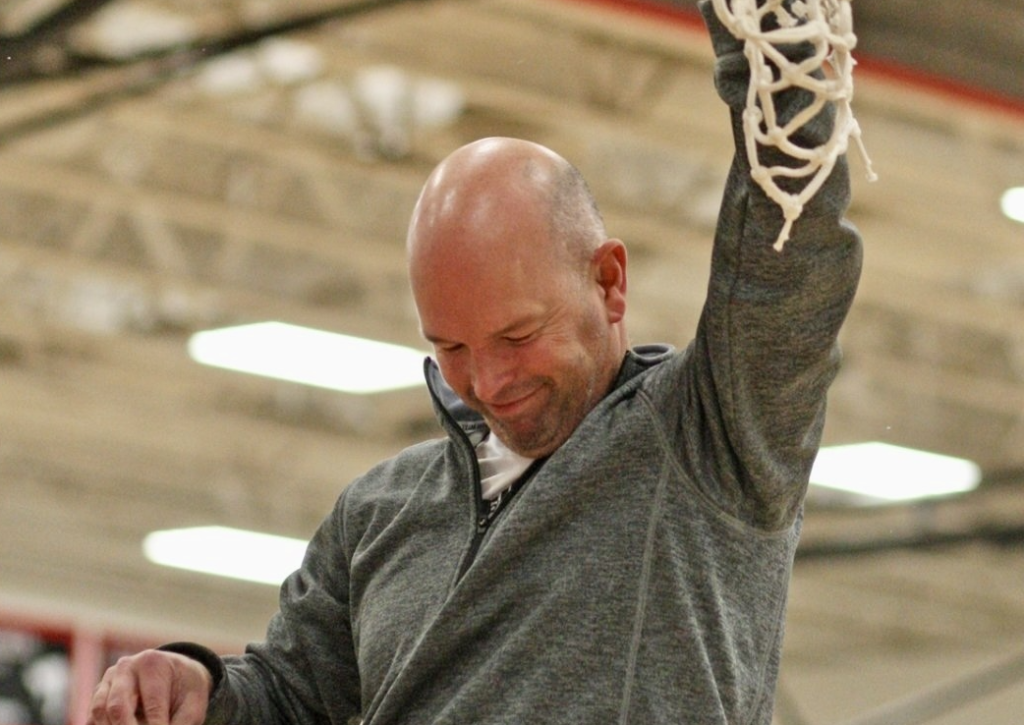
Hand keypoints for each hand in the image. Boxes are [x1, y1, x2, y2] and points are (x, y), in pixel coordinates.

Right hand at [88, 649, 212, 724]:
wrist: (176, 674)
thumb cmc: (186, 690)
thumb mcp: (193, 704)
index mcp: (152, 663)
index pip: (151, 703)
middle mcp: (125, 667)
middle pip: (117, 706)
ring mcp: (108, 680)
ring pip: (99, 712)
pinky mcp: (98, 695)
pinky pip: (92, 718)